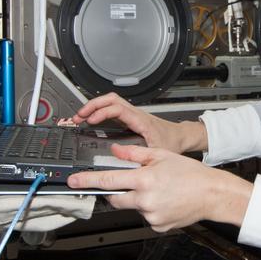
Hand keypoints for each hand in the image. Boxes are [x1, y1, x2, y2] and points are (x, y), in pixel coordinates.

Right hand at [63, 92, 204, 153]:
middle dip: (92, 105)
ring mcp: (132, 114)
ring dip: (94, 106)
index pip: (117, 109)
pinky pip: (112, 108)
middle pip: (110, 99)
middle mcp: (135, 114)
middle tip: (79, 116)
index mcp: (140, 120)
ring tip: (80, 116)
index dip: (102, 112)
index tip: (90, 120)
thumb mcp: (157, 151)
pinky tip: (92, 120)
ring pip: (110, 101)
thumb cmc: (172, 142)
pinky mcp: (130, 118)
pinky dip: (99, 111)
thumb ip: (141, 156)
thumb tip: (123, 160)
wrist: (181, 136)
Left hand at [67, 143, 251, 232]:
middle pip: (115, 198)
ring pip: (132, 207)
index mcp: (144, 179)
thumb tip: (115, 152)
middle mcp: (145, 199)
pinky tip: (164, 202)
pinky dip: (150, 210)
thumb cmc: (192, 174)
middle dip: (116, 191)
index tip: (73, 181)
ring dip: (138, 199)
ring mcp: (151, 216)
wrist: (212, 194)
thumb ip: (135, 154)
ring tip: (159, 191)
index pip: (108, 180)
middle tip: (131, 184)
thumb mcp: (162, 155)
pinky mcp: (157, 226)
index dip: (88, 181)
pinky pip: (145, 217)